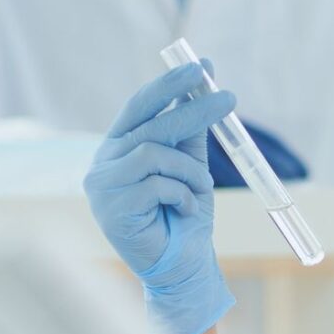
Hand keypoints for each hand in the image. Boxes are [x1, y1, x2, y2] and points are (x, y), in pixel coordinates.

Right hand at [85, 62, 235, 333]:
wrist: (183, 267)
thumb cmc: (184, 217)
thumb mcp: (191, 167)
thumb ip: (190, 132)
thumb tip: (204, 85)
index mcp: (119, 148)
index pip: (141, 106)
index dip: (170, 84)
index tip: (202, 66)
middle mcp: (104, 163)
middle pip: (150, 123)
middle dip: (193, 108)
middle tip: (230, 99)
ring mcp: (103, 186)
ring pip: (154, 153)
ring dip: (189, 171)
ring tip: (202, 189)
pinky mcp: (112, 209)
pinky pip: (156, 184)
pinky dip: (181, 194)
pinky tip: (184, 210)